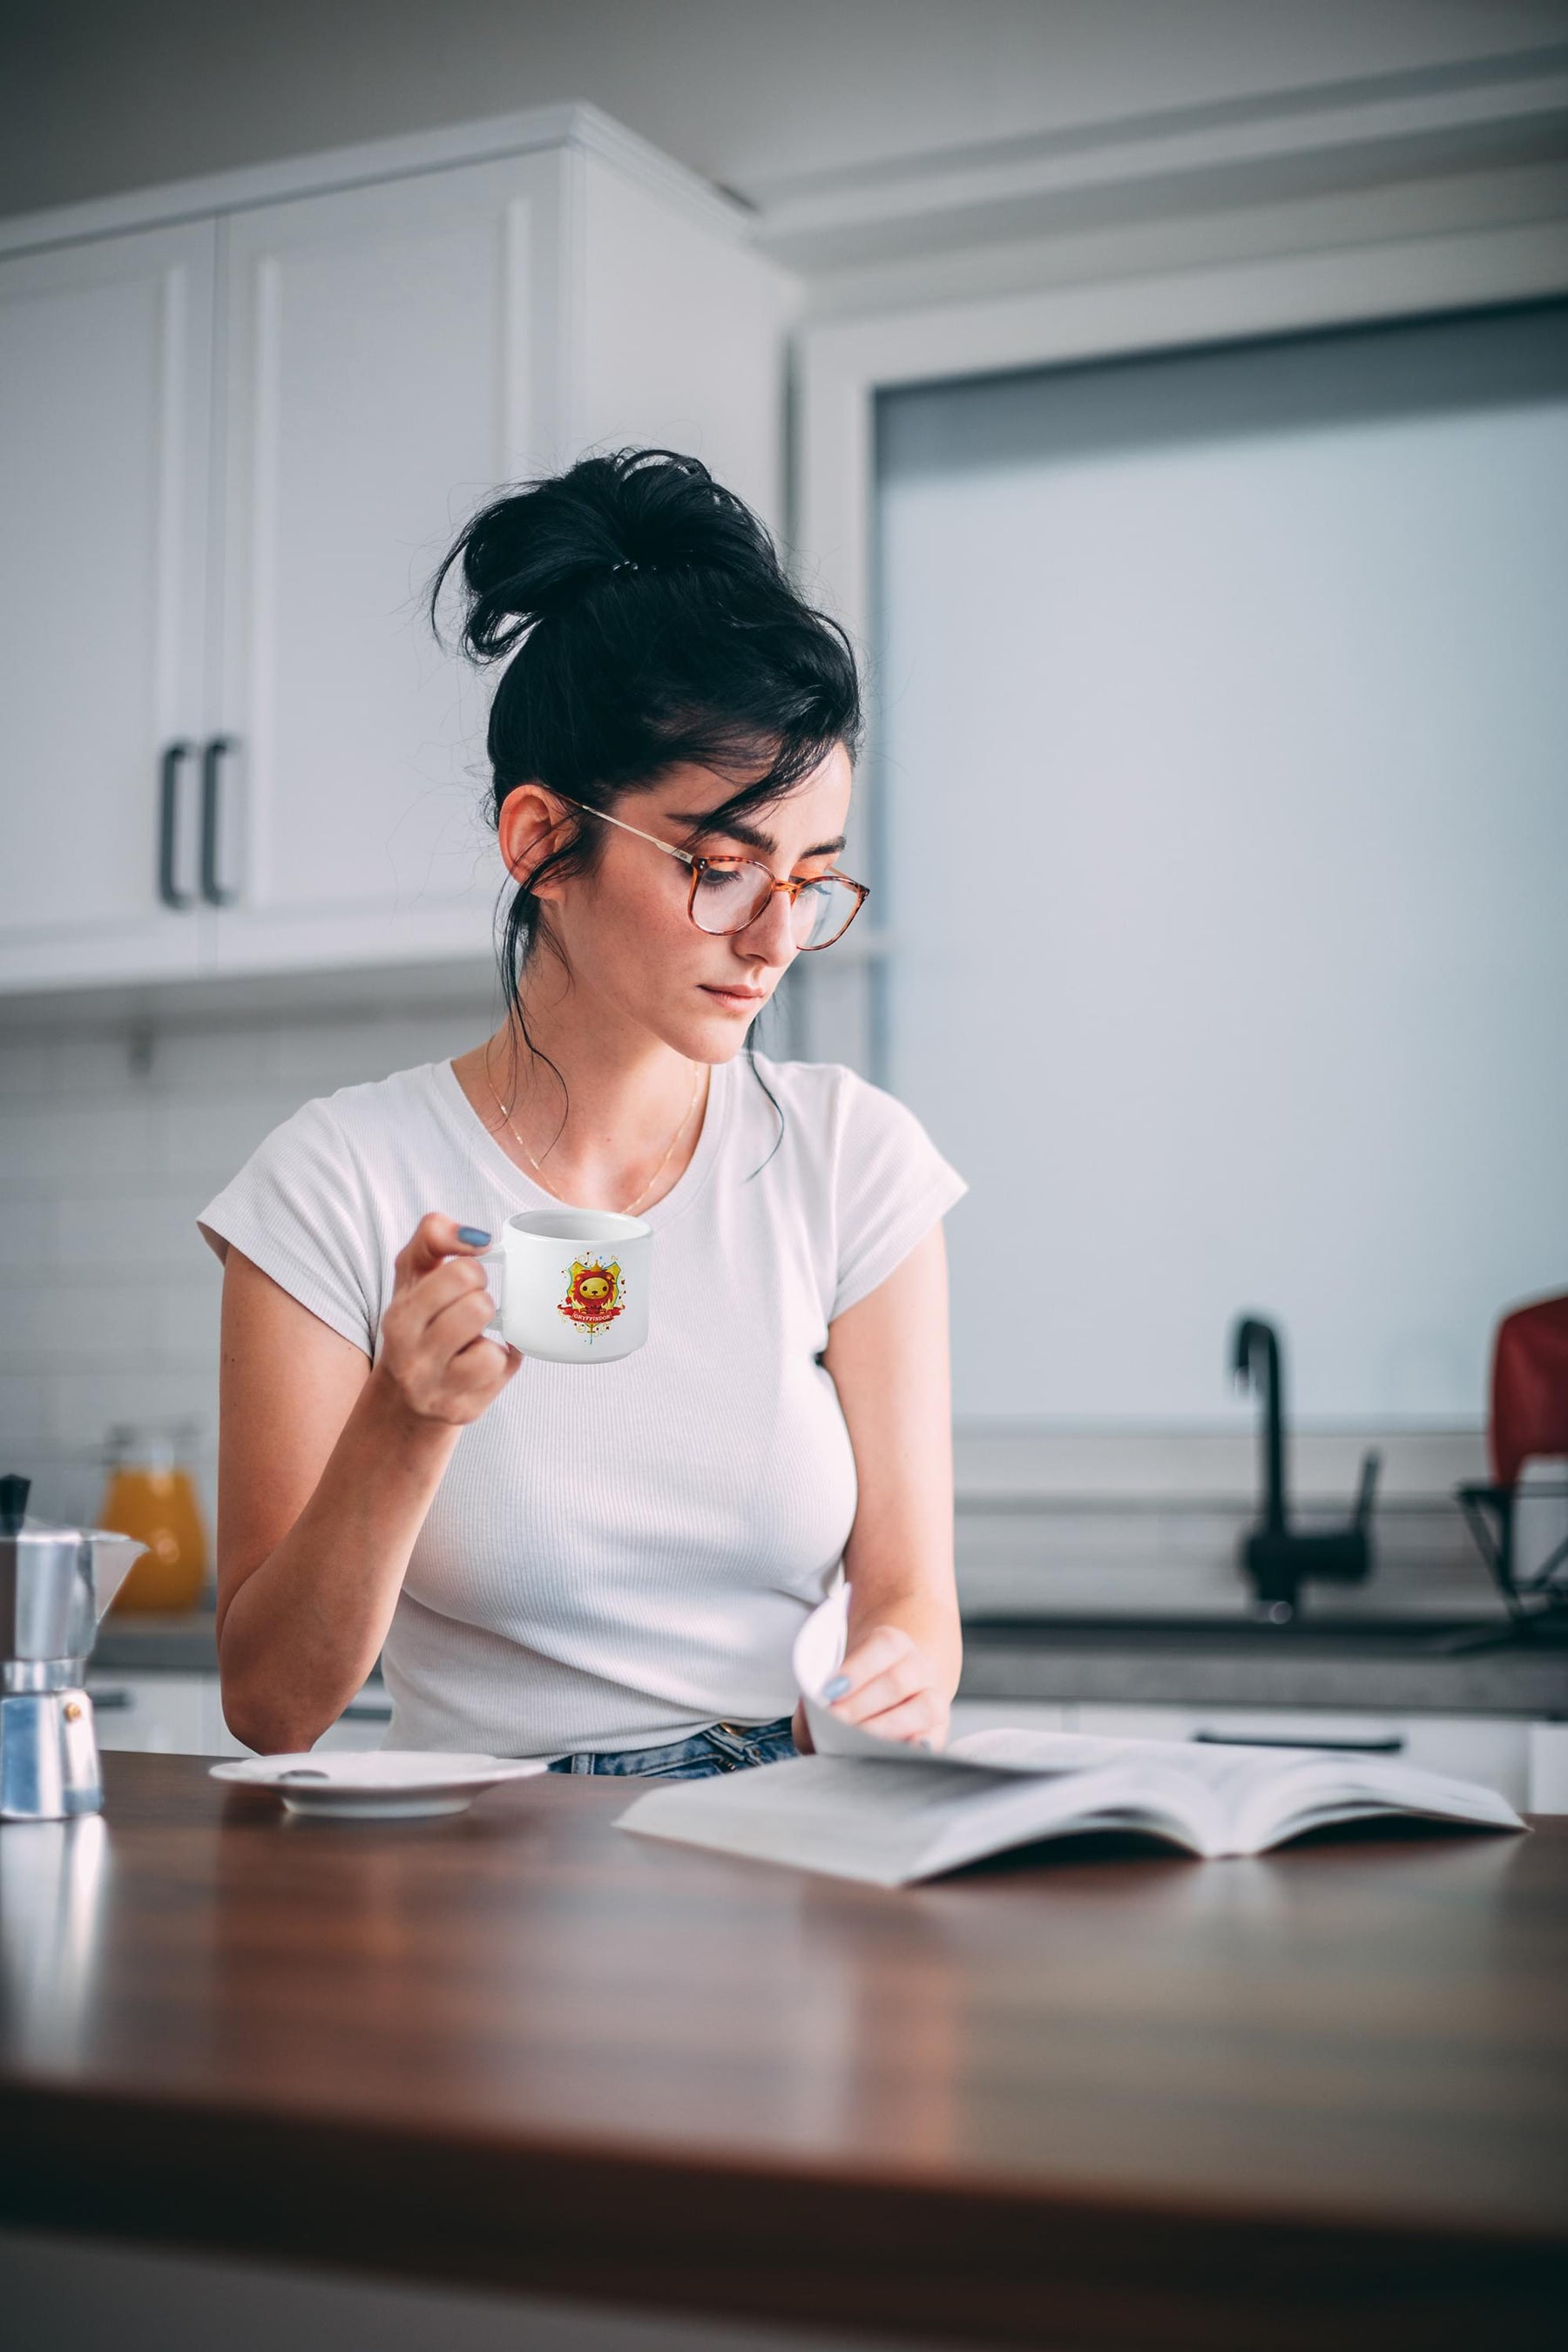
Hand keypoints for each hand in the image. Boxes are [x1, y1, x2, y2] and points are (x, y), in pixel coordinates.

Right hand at [372, 1214, 520, 1428]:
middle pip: (480, 1308)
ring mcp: (436, 1389)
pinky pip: (504, 1373)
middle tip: (469, 1311)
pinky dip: (502, 1363)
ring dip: (491, 1340)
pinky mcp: (463, 1411)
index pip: (461, 1273)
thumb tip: (477, 1235)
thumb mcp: (412, 1276)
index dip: (472, 1270)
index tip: (464, 1280)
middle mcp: (412, 1358)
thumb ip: (433, 1237)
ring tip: (472, 1340)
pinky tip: (481, 1363)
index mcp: (399, 1318)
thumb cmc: (416, 1323)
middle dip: (482, 1303)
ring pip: (492, 1350)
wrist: (404, 1397)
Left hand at [795, 1622, 950, 1752]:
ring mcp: (934, 1699)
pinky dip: (918, 1749)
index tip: (829, 1692)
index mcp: (895, 1645)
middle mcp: (919, 1668)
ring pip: (924, 1709)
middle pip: (898, 1681)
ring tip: (855, 1741)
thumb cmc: (856, 1688)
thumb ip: (816, 1701)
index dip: (856, 1670)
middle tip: (834, 1721)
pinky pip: (935, 1740)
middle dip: (862, 1705)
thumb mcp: (836, 1681)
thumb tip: (812, 1724)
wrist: (891, 1688)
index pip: (882, 1647)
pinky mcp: (938, 1731)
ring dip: (887, 1726)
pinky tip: (893, 1756)